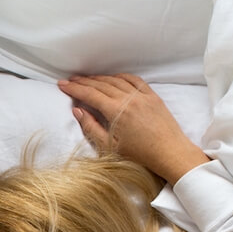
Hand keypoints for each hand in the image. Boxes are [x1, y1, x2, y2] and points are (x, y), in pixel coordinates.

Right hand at [57, 73, 209, 183]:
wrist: (170, 153)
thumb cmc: (139, 155)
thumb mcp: (109, 147)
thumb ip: (91, 127)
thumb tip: (77, 111)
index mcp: (117, 111)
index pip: (90, 94)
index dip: (74, 88)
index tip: (62, 85)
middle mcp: (129, 98)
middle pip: (101, 85)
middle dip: (83, 81)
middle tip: (70, 80)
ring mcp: (142, 95)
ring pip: (116, 80)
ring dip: (100, 78)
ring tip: (87, 78)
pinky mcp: (152, 96)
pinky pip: (134, 80)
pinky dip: (120, 76)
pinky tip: (113, 77)